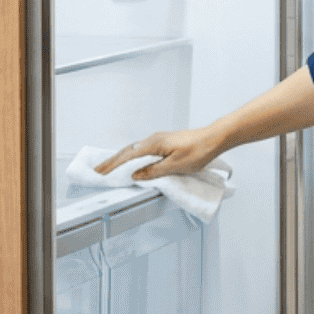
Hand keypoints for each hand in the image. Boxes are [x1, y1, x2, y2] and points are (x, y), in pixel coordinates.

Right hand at [97, 127, 226, 181]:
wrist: (213, 139)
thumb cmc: (199, 150)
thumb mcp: (175, 166)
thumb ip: (154, 171)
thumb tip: (136, 174)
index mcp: (154, 144)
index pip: (128, 156)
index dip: (113, 165)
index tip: (101, 172)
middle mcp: (154, 139)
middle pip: (128, 151)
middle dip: (112, 161)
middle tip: (99, 170)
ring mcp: (159, 140)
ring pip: (134, 150)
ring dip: (121, 158)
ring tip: (111, 167)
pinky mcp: (164, 142)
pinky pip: (142, 149)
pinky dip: (132, 156)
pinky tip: (132, 161)